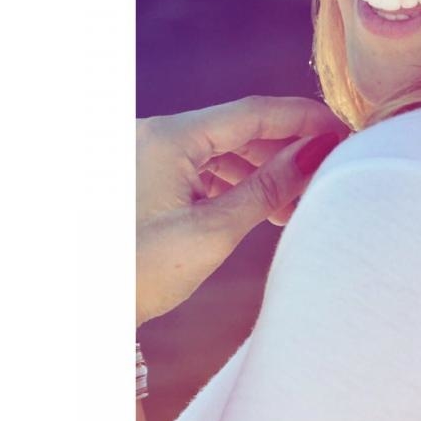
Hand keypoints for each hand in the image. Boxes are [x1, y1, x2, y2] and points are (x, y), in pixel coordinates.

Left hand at [136, 95, 348, 327]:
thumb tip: (317, 152)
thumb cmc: (135, 273)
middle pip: (238, 129)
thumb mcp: (212, 232)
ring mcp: (147, 155)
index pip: (253, 112)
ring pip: (221, 150)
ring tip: (294, 205)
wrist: (77, 308)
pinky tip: (259, 208)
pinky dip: (234, 184)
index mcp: (168, 136)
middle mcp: (155, 135)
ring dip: (261, 172)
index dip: (304, 119)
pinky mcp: (144, 177)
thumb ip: (269, 188)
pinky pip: (201, 168)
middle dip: (285, 150)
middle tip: (325, 174)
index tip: (343, 133)